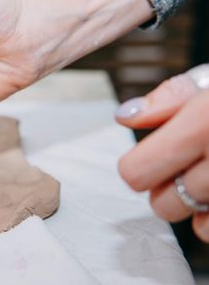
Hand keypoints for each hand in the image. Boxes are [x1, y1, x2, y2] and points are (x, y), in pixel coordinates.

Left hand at [116, 66, 208, 241]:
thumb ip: (169, 98)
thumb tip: (125, 117)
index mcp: (204, 126)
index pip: (136, 172)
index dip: (140, 164)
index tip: (152, 155)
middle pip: (163, 205)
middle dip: (169, 187)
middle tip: (191, 164)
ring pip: (199, 226)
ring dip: (201, 205)